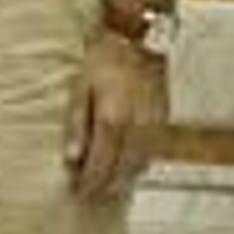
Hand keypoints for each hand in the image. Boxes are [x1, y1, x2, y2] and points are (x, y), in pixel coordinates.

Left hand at [63, 31, 169, 201]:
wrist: (137, 40)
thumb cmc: (105, 60)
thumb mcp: (80, 87)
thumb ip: (76, 125)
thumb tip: (71, 159)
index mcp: (112, 121)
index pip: (100, 167)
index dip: (88, 183)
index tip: (76, 191)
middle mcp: (136, 130)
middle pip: (119, 173)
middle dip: (103, 187)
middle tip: (87, 194)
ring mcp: (153, 129)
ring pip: (136, 169)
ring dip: (119, 180)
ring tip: (103, 185)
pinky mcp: (162, 125)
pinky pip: (148, 156)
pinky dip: (135, 167)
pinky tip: (123, 166)